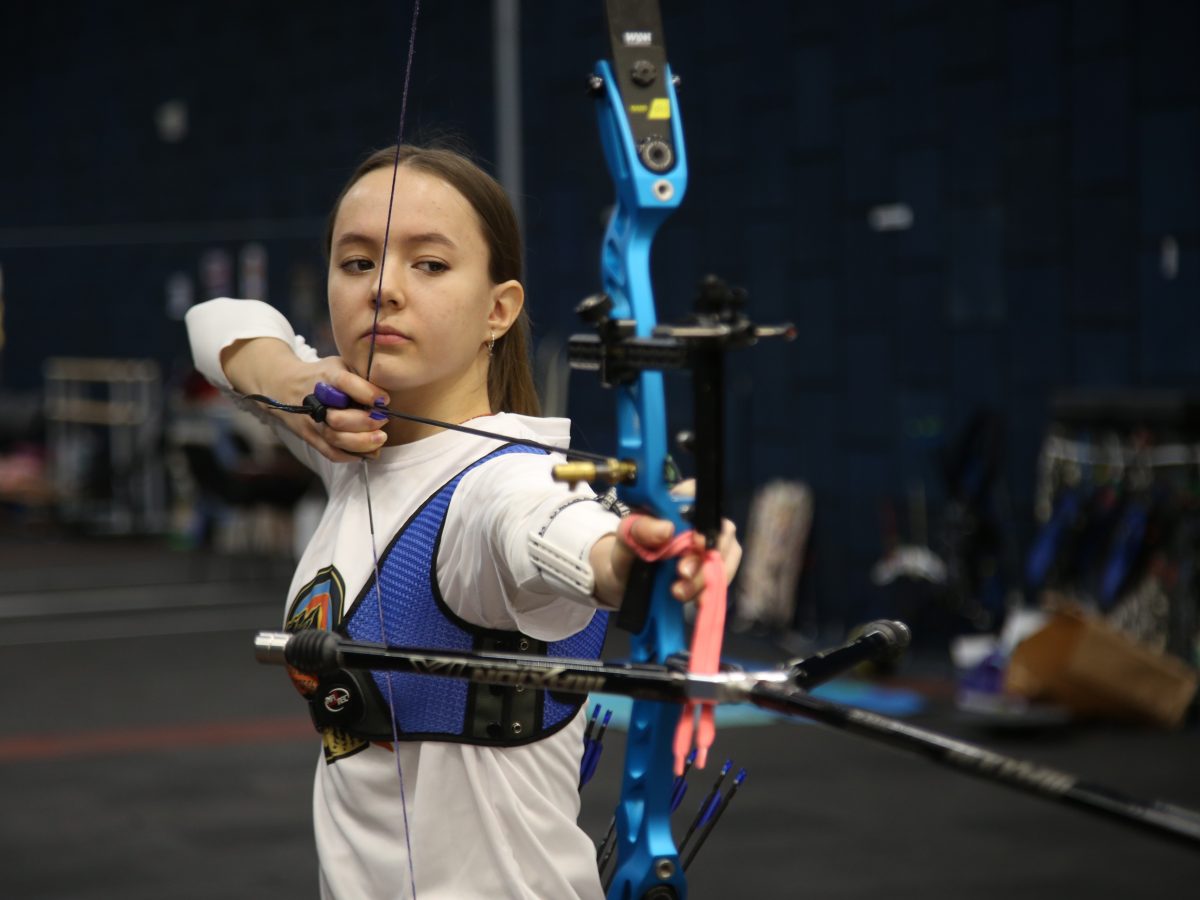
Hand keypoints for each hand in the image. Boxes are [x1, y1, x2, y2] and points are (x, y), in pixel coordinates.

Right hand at [220, 338, 389, 461]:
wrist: (285, 386)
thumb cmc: (323, 376)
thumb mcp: (340, 365)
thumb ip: (360, 376)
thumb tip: (386, 398)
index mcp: (326, 375)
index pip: (344, 383)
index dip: (367, 393)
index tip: (385, 400)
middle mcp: (315, 399)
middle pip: (338, 418)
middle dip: (366, 423)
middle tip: (384, 421)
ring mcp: (311, 421)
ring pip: (335, 438)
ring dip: (362, 442)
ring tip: (380, 438)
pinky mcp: (310, 437)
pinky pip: (331, 452)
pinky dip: (352, 455)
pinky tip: (368, 451)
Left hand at [591, 508, 740, 609]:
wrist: (625, 580)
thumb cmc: (628, 549)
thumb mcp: (626, 537)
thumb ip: (642, 529)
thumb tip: (667, 528)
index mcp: (678, 503)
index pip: (702, 496)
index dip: (704, 518)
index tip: (695, 541)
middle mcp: (701, 520)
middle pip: (722, 530)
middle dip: (705, 556)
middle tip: (683, 573)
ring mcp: (711, 544)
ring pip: (725, 556)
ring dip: (705, 577)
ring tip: (679, 592)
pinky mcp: (714, 567)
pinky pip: (724, 576)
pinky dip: (711, 589)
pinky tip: (696, 600)